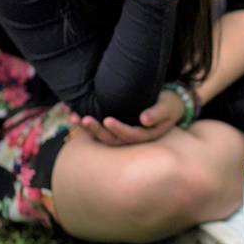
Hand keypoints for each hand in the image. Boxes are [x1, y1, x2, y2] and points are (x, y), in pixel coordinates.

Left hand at [71, 89, 185, 145]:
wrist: (168, 104)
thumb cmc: (169, 104)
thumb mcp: (168, 106)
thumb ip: (157, 113)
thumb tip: (144, 120)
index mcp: (147, 135)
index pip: (131, 136)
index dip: (118, 129)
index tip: (107, 120)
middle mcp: (133, 139)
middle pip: (113, 139)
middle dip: (98, 131)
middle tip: (85, 119)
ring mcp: (124, 134)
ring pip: (104, 136)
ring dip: (89, 129)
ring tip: (74, 117)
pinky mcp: (117, 128)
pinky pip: (100, 128)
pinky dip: (87, 124)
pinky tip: (74, 114)